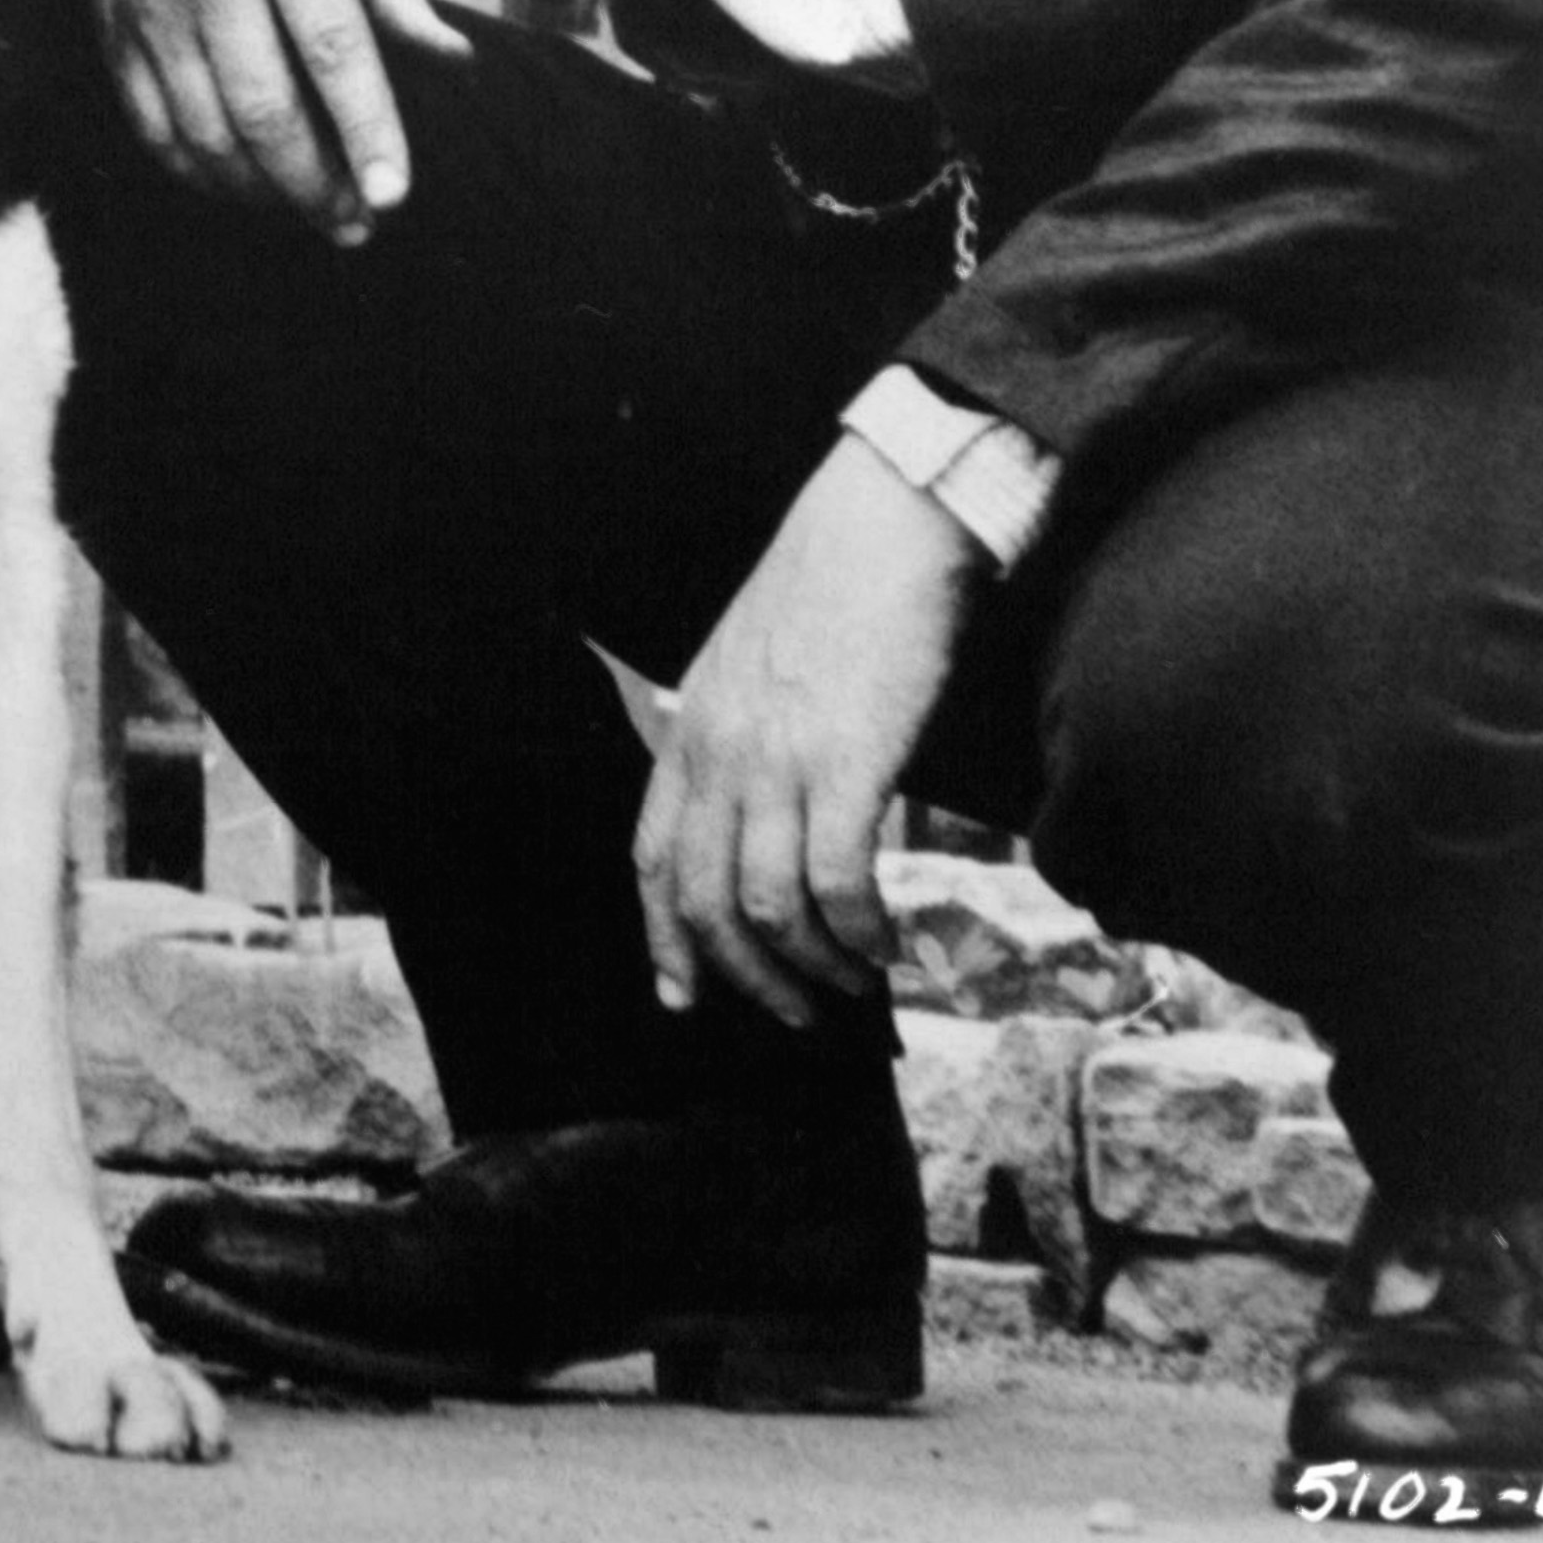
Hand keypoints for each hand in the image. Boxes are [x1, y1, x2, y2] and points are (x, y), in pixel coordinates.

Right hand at [63, 0, 463, 239]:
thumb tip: (452, 62)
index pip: (332, 49)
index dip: (366, 130)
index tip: (394, 196)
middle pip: (263, 109)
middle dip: (315, 186)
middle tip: (357, 225)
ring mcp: (153, 8)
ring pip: (203, 131)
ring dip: (261, 191)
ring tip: (310, 212)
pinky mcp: (115, 29)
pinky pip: (151, 125)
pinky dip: (196, 172)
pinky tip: (238, 184)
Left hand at [636, 438, 981, 1028]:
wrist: (882, 526)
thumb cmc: (832, 590)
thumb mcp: (749, 664)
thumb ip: (741, 736)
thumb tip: (766, 809)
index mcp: (690, 730)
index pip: (653, 857)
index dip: (665, 938)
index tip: (682, 997)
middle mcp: (716, 752)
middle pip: (703, 902)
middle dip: (748, 977)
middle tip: (798, 1016)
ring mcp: (775, 760)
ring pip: (768, 906)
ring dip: (816, 966)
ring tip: (859, 984)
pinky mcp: (844, 764)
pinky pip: (838, 884)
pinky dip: (861, 934)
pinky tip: (889, 947)